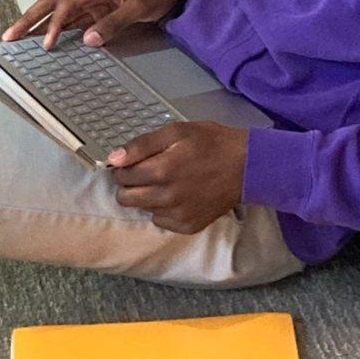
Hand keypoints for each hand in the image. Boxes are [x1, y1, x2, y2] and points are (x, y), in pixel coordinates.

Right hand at [2, 0, 196, 48]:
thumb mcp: (140, 6)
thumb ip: (114, 22)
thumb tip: (87, 39)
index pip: (65, 5)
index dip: (53, 25)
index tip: (46, 45)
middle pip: (50, 3)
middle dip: (28, 19)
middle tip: (8, 36)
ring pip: (57, 10)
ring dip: (37, 23)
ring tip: (17, 39)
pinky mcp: (98, 8)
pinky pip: (71, 18)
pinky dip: (56, 27)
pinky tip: (47, 40)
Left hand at [107, 121, 248, 233]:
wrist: (246, 167)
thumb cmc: (210, 143)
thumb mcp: (176, 132)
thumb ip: (142, 145)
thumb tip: (114, 158)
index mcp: (161, 171)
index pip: (122, 177)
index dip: (124, 168)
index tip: (133, 162)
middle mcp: (166, 197)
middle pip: (126, 199)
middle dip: (130, 185)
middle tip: (147, 172)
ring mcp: (178, 215)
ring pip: (143, 209)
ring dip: (148, 197)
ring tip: (167, 182)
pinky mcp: (188, 226)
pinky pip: (161, 221)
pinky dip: (164, 209)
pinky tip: (178, 195)